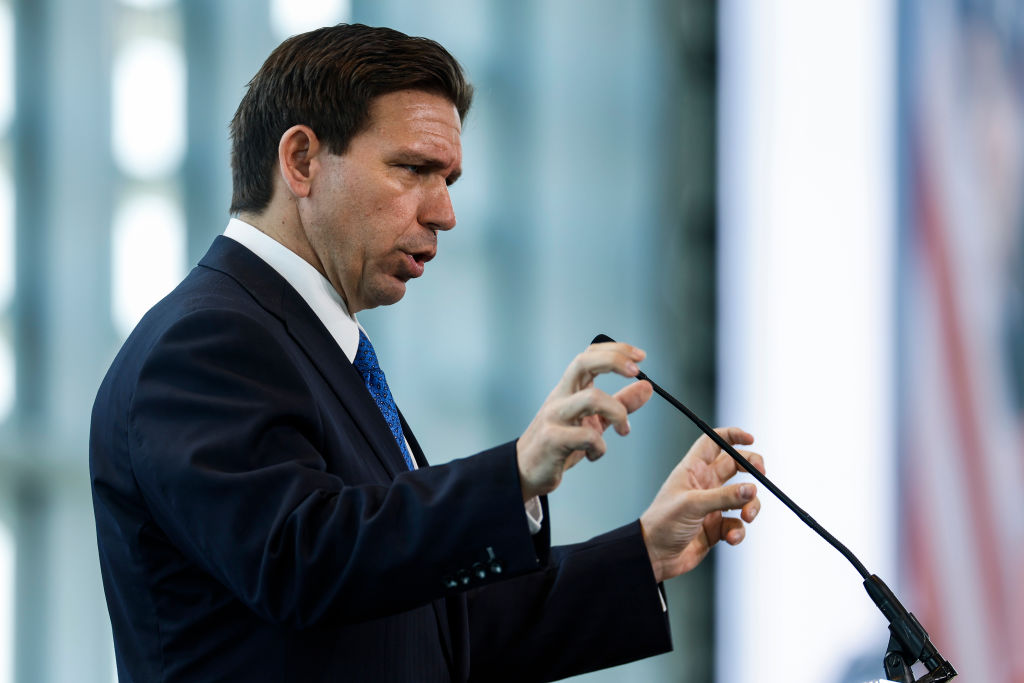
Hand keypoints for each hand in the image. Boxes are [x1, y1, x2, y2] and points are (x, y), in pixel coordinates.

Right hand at [516, 342, 653, 500]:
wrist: (526, 472)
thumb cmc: (559, 444)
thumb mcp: (594, 421)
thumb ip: (620, 404)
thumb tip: (647, 387)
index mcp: (569, 389)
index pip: (589, 355)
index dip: (615, 350)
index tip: (640, 356)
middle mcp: (560, 396)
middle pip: (583, 362)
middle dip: (613, 361)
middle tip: (636, 372)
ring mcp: (554, 416)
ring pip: (591, 398)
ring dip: (617, 412)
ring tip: (624, 430)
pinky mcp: (552, 439)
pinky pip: (587, 436)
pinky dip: (600, 447)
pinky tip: (593, 454)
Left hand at [640, 427, 764, 582]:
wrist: (654, 556)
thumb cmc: (663, 522)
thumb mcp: (693, 505)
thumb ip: (724, 496)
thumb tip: (752, 489)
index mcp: (693, 470)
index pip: (714, 442)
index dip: (732, 436)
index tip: (751, 439)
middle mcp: (705, 484)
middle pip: (736, 465)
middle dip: (752, 468)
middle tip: (763, 475)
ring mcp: (712, 505)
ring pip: (743, 497)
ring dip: (751, 505)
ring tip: (747, 517)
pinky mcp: (717, 527)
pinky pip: (738, 524)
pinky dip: (739, 531)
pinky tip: (731, 538)